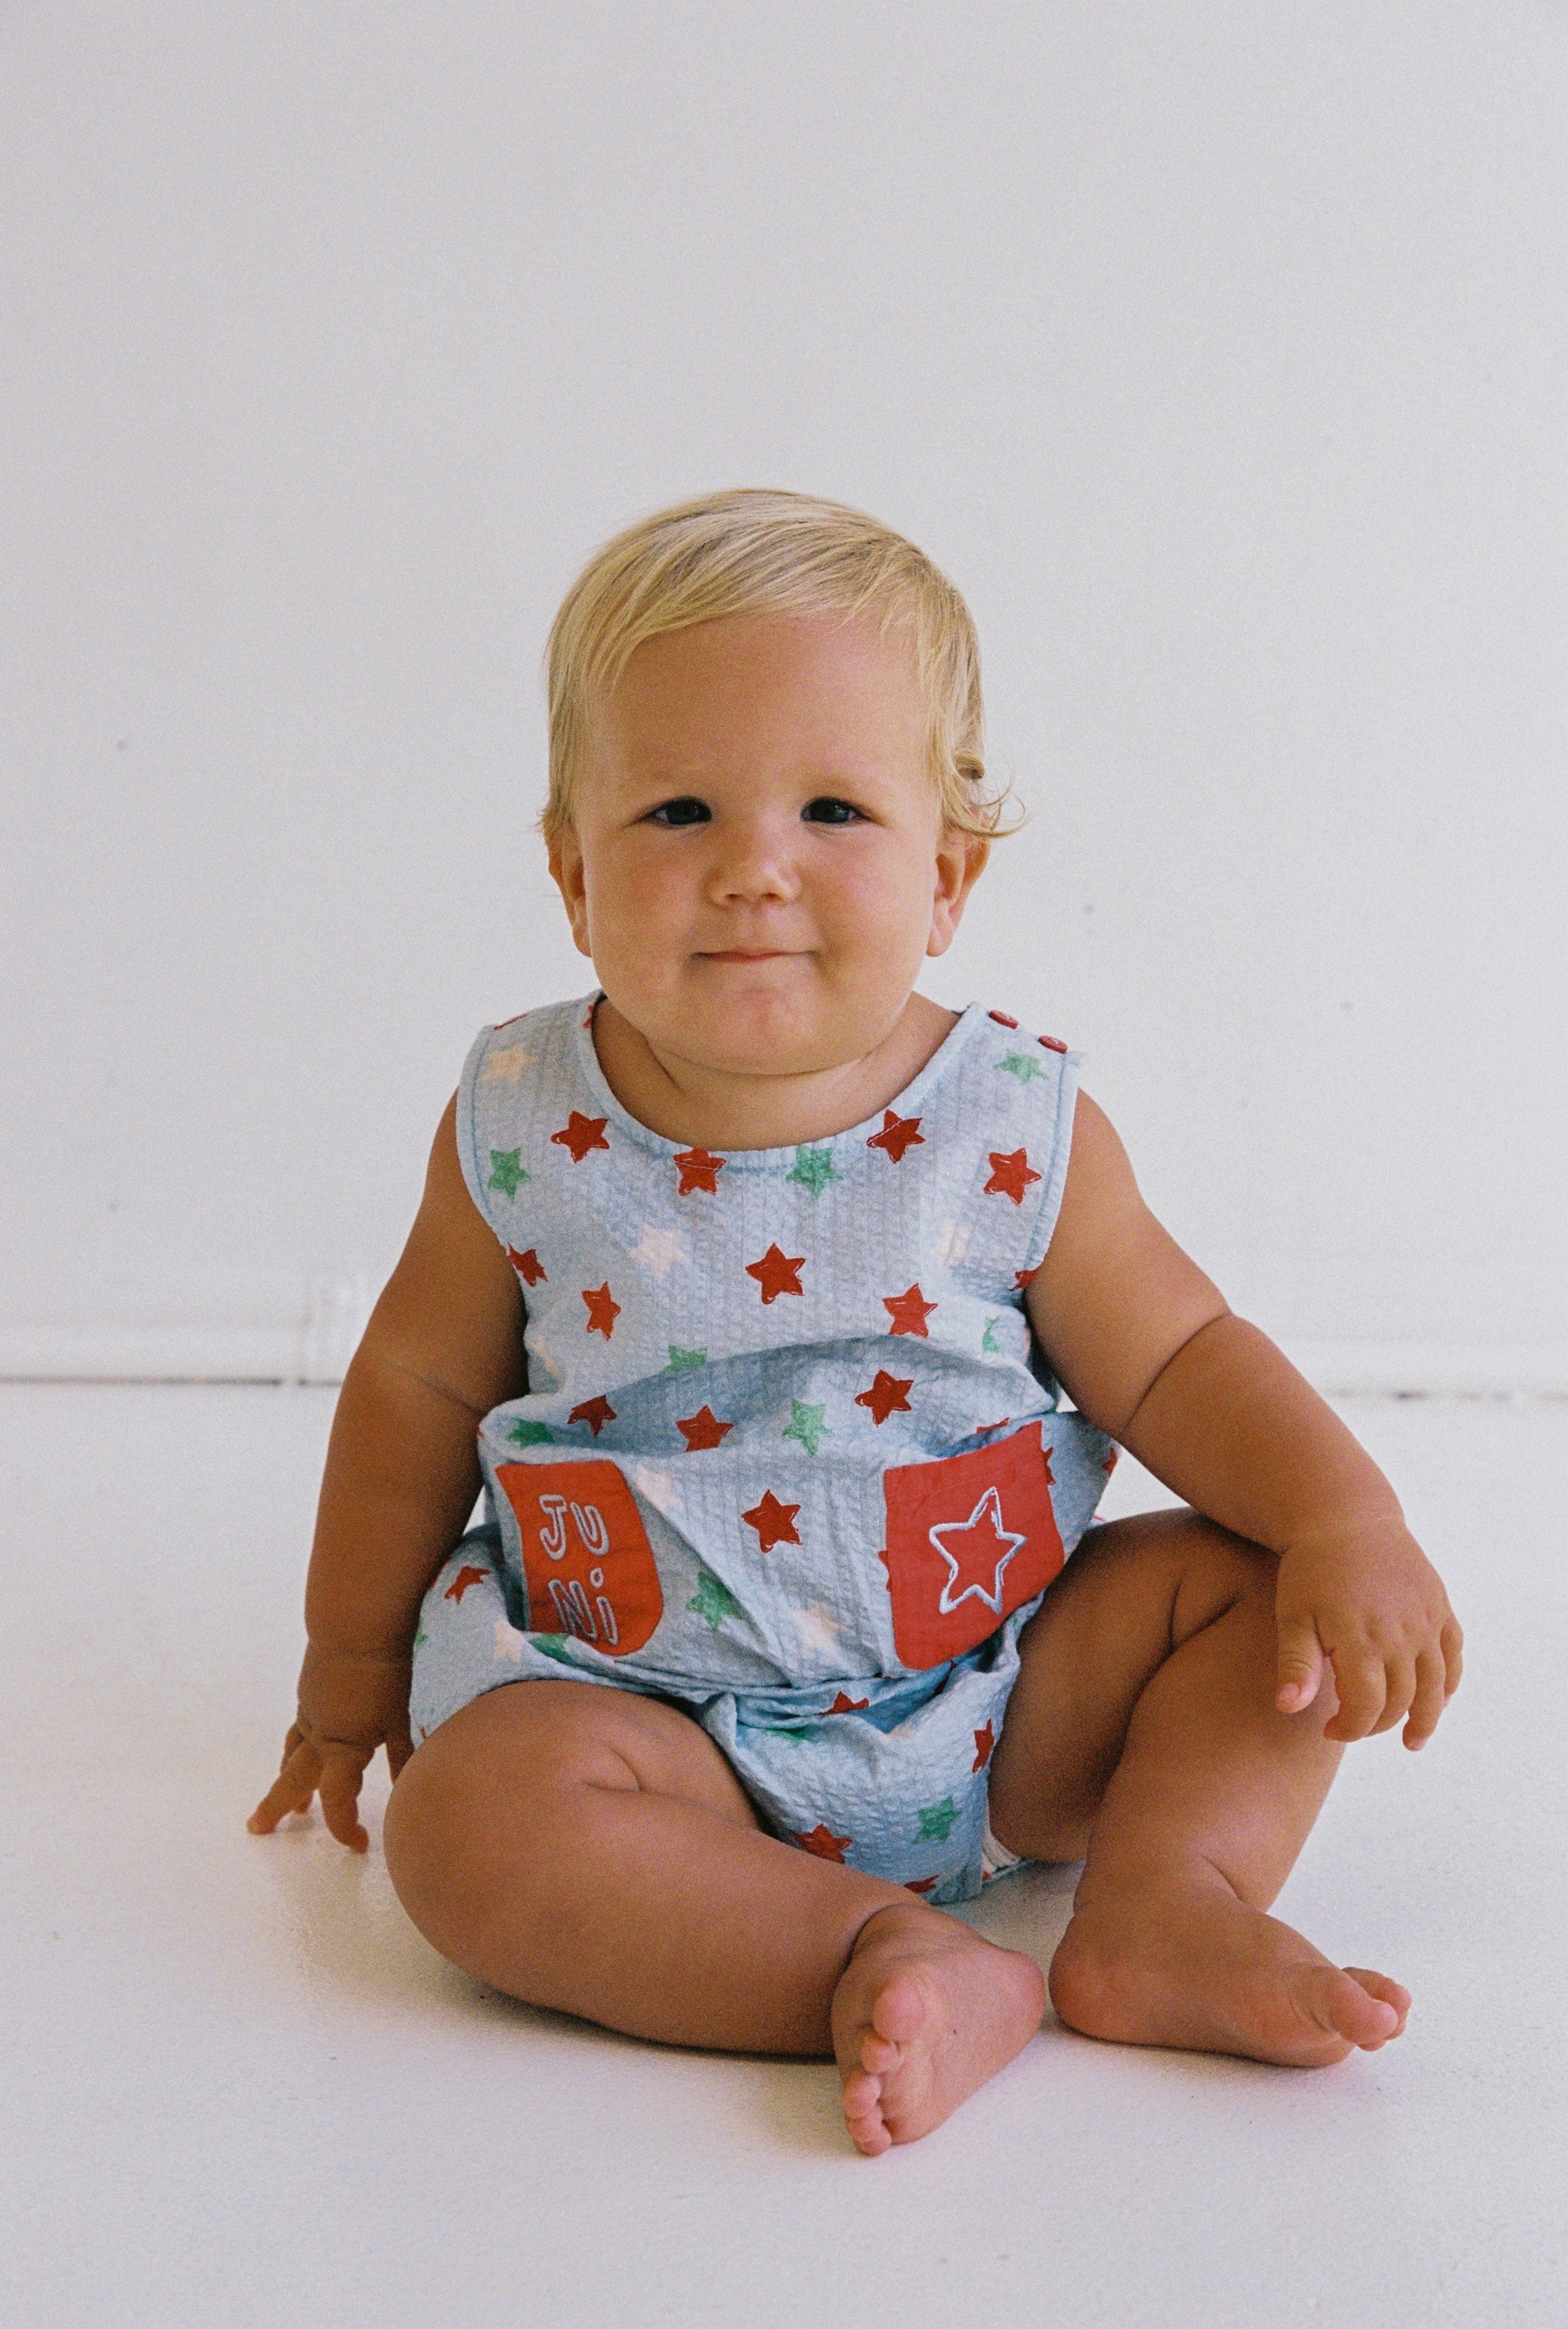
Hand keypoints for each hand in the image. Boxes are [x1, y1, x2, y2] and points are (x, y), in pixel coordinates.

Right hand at [248, 1643, 414, 1851]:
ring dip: (287, 1776)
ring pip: (292, 1750)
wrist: (358, 1619)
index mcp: (342, 1747)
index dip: (345, 1827)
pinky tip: (311, 1739)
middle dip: (278, 1806)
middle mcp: (318, 1732)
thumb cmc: (387, 1669)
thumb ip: (407, 1754)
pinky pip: (299, 1724)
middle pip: (292, 1779)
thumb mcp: (403, 1717)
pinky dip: (300, 1742)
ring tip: (290, 1797)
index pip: (338, 1800)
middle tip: (259, 1828)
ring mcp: (310, 1706)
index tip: (359, 1846)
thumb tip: (411, 1792)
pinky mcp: (312, 1684)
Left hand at [1273, 1519, 1462, 1748]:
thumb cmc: (1311, 1569)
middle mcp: (1401, 1633)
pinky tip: (1436, 1701)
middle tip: (1356, 1727)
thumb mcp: (1293, 1614)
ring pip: (1435, 1685)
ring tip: (1412, 1741)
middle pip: (1402, 1700)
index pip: (1367, 1707)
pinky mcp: (1440, 1606)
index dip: (1350, 1728)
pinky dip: (1449, 1682)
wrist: (1346, 1517)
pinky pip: (1453, 1654)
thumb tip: (1288, 1708)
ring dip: (1426, 1718)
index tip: (1330, 1730)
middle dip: (1378, 1724)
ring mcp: (1426, 1620)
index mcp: (1362, 1638)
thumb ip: (1295, 1663)